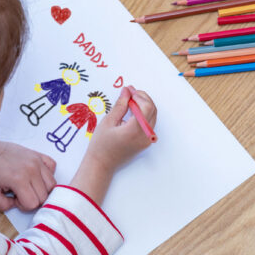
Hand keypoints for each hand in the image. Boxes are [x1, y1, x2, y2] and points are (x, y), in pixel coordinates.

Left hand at [0, 137, 56, 211]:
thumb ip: (4, 206)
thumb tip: (18, 204)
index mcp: (19, 179)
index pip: (33, 204)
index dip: (23, 205)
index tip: (13, 198)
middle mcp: (32, 169)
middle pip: (44, 196)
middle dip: (32, 199)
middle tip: (19, 193)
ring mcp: (37, 160)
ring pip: (52, 184)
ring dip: (41, 189)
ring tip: (28, 185)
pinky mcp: (38, 155)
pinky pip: (53, 167)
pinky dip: (47, 174)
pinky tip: (35, 176)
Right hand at [69, 86, 156, 203]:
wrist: (102, 164)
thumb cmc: (101, 145)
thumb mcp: (108, 122)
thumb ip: (120, 105)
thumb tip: (127, 91)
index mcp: (135, 130)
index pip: (146, 107)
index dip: (139, 95)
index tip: (129, 90)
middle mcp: (144, 136)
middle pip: (152, 110)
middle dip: (143, 98)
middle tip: (129, 93)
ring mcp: (146, 140)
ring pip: (153, 116)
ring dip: (144, 105)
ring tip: (130, 100)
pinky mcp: (145, 142)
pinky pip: (149, 123)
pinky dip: (144, 114)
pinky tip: (133, 110)